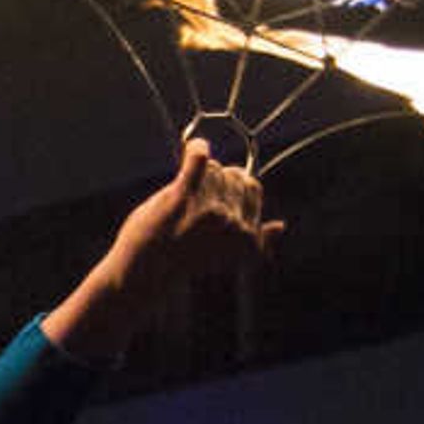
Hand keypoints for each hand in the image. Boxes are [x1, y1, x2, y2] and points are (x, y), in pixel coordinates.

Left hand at [104, 132, 282, 309]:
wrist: (142, 276)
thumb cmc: (182, 265)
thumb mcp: (228, 258)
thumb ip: (256, 241)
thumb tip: (280, 225)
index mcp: (248, 237)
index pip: (253, 188)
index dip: (234, 187)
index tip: (216, 194)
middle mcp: (234, 224)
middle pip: (235, 176)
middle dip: (217, 182)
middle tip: (195, 200)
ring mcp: (209, 211)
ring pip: (216, 169)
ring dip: (200, 177)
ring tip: (183, 201)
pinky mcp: (182, 199)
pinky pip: (198, 161)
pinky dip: (196, 150)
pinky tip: (195, 146)